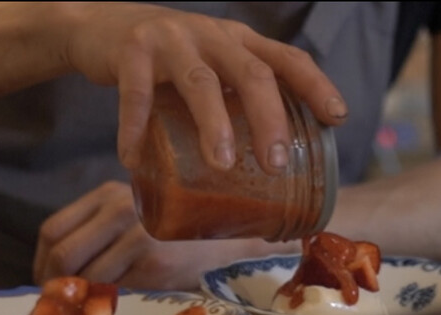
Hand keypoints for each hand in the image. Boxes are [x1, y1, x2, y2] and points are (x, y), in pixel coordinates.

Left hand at [33, 181, 292, 289]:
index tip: (44, 281)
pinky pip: (117, 290)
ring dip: (82, 298)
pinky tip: (117, 306)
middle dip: (53, 284)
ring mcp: (138, 234)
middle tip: (59, 303)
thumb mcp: (135, 213)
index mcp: (109, 193)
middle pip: (62, 253)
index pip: (52, 229)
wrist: (228, 235)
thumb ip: (99, 229)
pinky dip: (110, 303)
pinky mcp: (156, 261)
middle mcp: (121, 208)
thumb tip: (56, 270)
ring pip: (87, 277)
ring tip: (87, 309)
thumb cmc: (177, 229)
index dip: (40, 261)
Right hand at [60, 2, 347, 172]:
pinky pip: (136, 94)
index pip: (287, 59)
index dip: (316, 86)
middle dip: (269, 120)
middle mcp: (213, 36)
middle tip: (276, 164)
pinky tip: (133, 159)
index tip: (337, 118)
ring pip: (201, 82)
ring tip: (221, 165)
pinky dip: (134, 128)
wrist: (104, 24)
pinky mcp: (132, 51)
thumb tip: (262, 164)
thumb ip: (233, 98)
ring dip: (213, 125)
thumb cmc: (169, 59)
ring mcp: (172, 40)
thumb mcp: (211, 66)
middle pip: (252, 73)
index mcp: (239, 42)